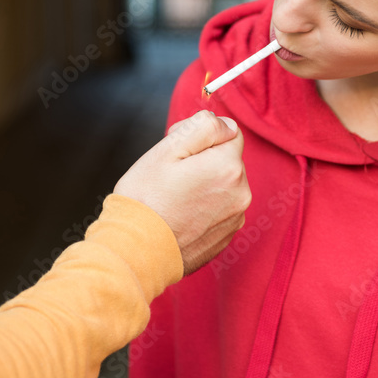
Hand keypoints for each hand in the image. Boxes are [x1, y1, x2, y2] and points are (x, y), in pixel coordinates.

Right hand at [114, 110, 250, 275]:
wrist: (136, 252)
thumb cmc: (146, 199)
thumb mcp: (167, 149)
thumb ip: (203, 127)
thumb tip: (226, 125)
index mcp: (229, 166)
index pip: (229, 132)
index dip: (202, 137)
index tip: (180, 152)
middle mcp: (241, 192)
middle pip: (227, 160)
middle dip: (204, 161)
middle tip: (172, 176)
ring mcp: (235, 217)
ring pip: (224, 185)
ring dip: (205, 185)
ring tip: (174, 199)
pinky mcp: (227, 236)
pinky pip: (220, 209)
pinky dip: (205, 208)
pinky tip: (180, 216)